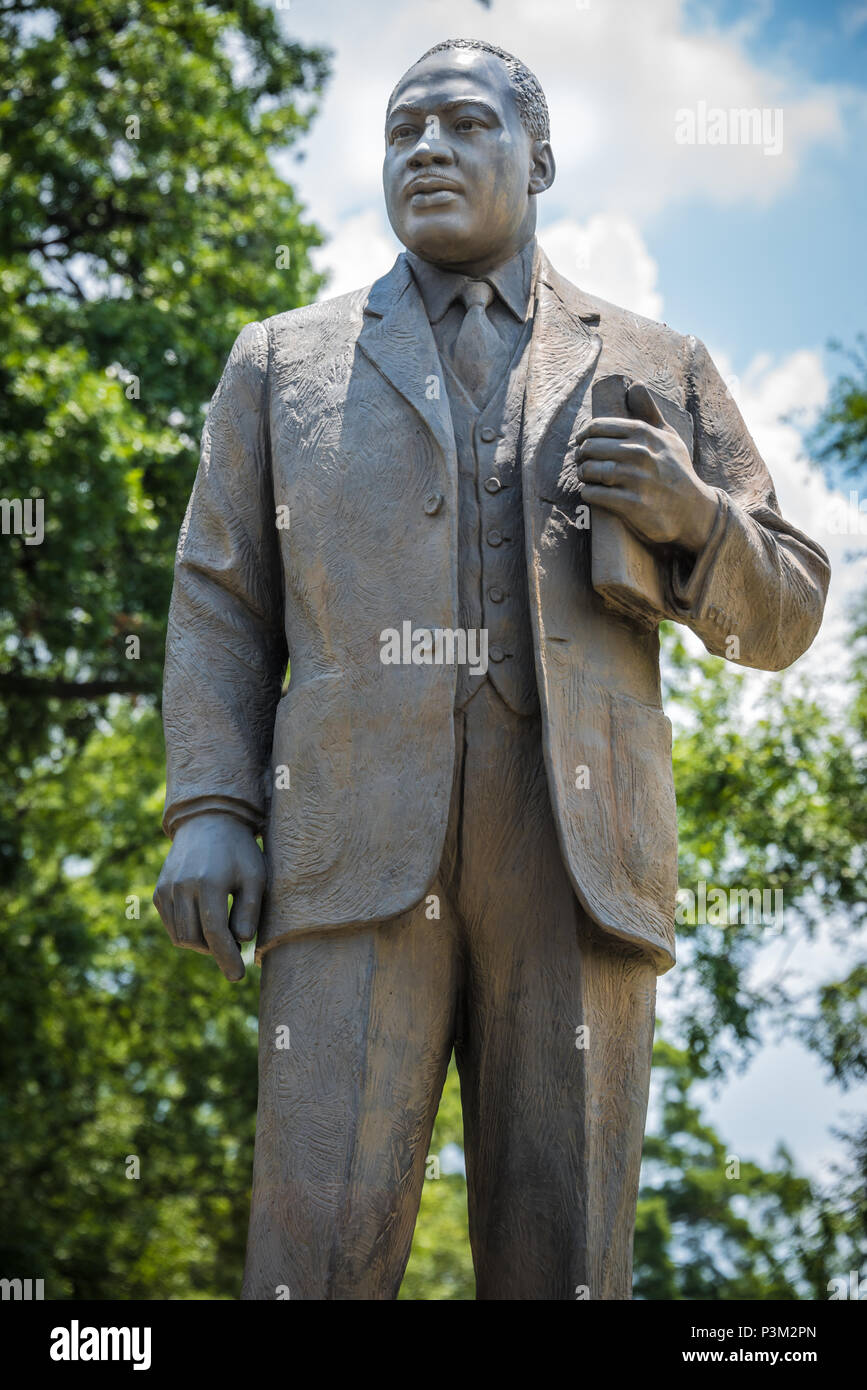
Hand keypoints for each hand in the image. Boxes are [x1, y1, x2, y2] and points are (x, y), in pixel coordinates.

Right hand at [153, 812, 265, 980]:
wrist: (208, 822)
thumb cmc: (238, 851)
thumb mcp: (255, 876)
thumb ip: (249, 910)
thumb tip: (241, 941)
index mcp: (209, 883)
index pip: (215, 934)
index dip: (227, 958)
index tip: (238, 976)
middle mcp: (182, 887)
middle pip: (195, 940)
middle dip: (215, 951)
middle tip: (234, 945)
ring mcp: (166, 889)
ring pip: (180, 936)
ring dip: (201, 943)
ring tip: (222, 931)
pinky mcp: (159, 891)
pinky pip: (171, 925)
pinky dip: (187, 931)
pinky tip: (205, 920)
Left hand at [573, 382, 718, 552]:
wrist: (693, 510)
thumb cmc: (676, 470)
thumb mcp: (668, 437)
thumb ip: (649, 411)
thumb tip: (635, 384)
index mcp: (644, 434)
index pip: (598, 427)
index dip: (583, 435)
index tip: (581, 443)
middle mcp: (640, 454)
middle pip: (590, 448)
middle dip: (580, 455)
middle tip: (581, 462)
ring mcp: (636, 479)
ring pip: (590, 470)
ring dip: (582, 474)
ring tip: (585, 476)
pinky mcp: (633, 505)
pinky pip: (595, 495)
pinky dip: (587, 493)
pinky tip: (590, 493)